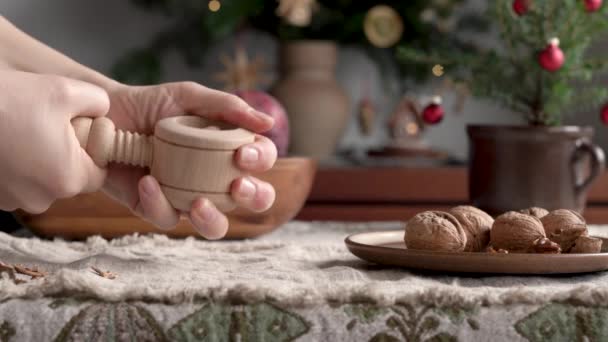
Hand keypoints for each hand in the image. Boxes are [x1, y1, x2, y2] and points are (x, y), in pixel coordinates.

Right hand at [0, 70, 108, 212]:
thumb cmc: (9, 100)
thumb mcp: (66, 90)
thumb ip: (99, 102)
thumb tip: (103, 113)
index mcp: (67, 180)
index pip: (99, 172)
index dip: (92, 150)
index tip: (77, 129)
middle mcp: (41, 200)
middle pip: (69, 178)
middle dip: (64, 154)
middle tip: (47, 125)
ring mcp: (12, 202)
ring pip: (41, 181)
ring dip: (37, 160)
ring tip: (21, 130)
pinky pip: (15, 183)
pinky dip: (14, 166)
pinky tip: (4, 143)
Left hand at [104, 82, 276, 238]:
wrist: (103, 117)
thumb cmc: (151, 104)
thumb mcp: (188, 97)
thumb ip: (227, 106)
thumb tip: (269, 123)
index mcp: (229, 149)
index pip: (261, 159)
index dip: (260, 160)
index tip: (242, 153)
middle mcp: (216, 177)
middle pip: (254, 199)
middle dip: (254, 197)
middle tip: (237, 186)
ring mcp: (188, 197)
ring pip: (217, 225)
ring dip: (214, 219)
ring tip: (198, 204)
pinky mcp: (158, 210)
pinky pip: (168, 218)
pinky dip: (159, 203)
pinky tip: (147, 181)